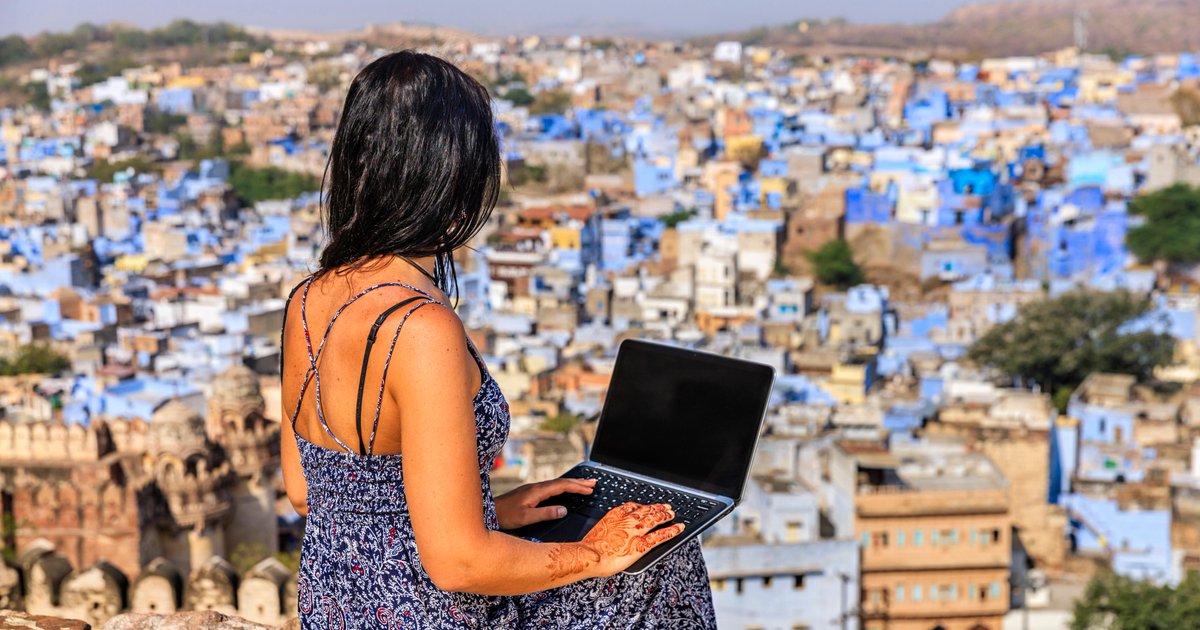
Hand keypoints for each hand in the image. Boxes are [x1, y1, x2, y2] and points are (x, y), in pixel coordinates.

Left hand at [495, 478, 595, 529]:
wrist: (488, 512)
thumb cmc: (505, 516)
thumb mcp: (526, 518)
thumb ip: (545, 513)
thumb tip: (564, 510)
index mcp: (537, 491)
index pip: (561, 486)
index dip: (577, 487)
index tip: (590, 489)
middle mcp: (535, 487)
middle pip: (561, 482)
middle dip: (578, 482)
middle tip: (593, 482)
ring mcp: (532, 489)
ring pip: (556, 484)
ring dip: (571, 484)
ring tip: (584, 485)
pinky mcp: (529, 493)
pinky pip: (551, 487)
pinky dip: (562, 487)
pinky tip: (564, 490)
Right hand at [547, 502, 684, 578]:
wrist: (590, 556)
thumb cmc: (591, 547)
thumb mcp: (601, 528)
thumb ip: (612, 525)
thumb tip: (617, 528)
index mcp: (617, 515)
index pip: (635, 506)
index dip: (644, 506)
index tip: (648, 506)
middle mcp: (629, 520)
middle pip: (648, 510)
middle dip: (658, 508)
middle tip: (667, 508)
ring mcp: (636, 532)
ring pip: (656, 519)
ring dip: (666, 515)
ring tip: (672, 514)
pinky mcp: (642, 545)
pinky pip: (661, 535)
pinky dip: (671, 531)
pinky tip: (678, 528)